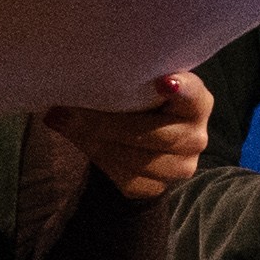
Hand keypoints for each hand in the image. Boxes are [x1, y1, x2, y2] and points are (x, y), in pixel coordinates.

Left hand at [33, 69, 214, 200]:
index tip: (163, 82)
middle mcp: (196, 137)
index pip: (193, 96)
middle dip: (105, 123)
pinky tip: (81, 141)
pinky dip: (98, 159)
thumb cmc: (139, 100)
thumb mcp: (141, 84)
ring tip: (62, 122)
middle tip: (65, 111)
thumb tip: (83, 71)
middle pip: (155, 134)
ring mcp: (181, 167)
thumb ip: (133, 79)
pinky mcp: (158, 188)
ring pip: (135, 159)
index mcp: (197, 102)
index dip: (181, 90)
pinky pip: (126, 179)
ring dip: (93, 141)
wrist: (139, 138)